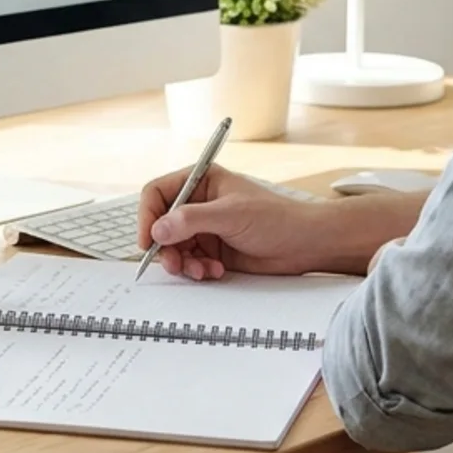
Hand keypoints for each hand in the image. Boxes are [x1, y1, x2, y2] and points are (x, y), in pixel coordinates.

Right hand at [135, 166, 334, 279]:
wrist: (305, 244)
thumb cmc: (277, 218)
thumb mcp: (231, 214)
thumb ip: (192, 220)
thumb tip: (159, 229)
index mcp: (201, 180)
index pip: (157, 193)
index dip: (148, 216)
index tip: (149, 240)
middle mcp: (199, 202)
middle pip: (161, 224)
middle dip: (166, 247)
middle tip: (174, 264)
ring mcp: (205, 227)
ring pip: (173, 247)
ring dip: (183, 262)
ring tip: (201, 270)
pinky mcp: (212, 249)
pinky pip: (189, 261)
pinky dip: (197, 270)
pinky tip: (215, 271)